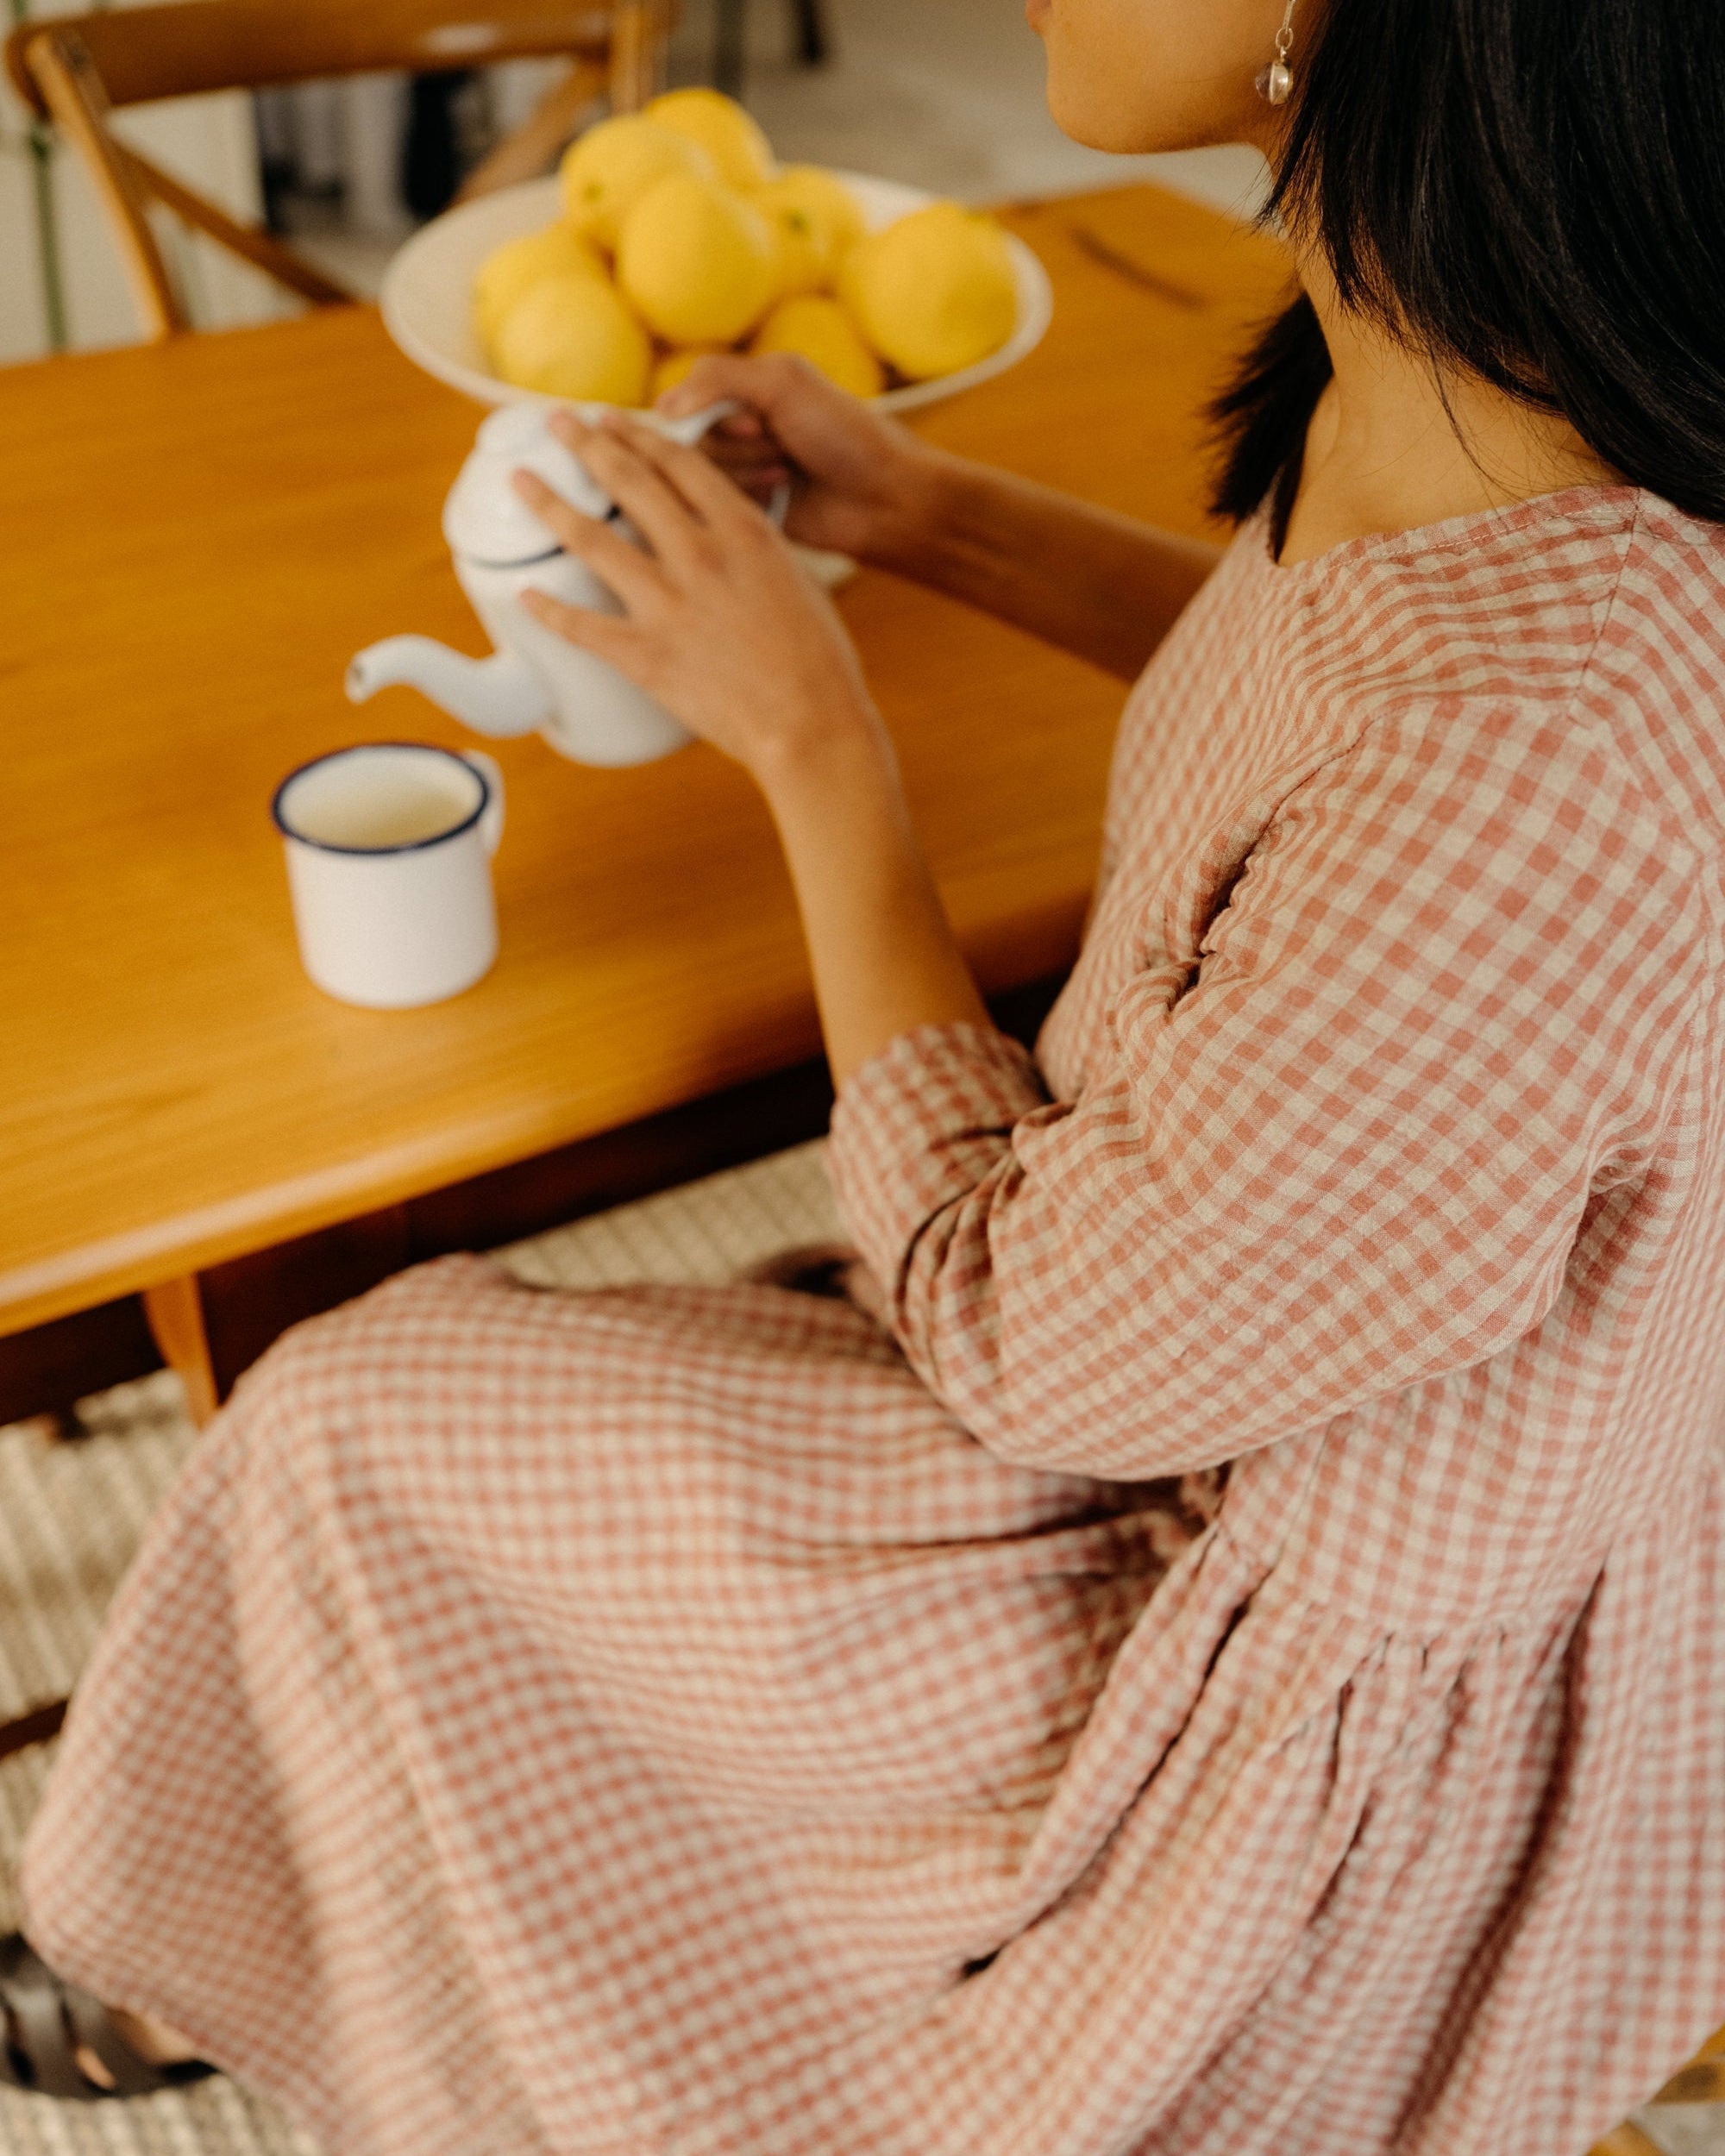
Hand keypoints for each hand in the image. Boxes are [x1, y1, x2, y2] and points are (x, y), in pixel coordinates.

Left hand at [513, 408, 888, 790]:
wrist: (813, 724)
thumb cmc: (820, 663)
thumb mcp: (800, 582)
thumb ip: (758, 552)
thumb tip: (737, 540)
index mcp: (743, 531)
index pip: (679, 463)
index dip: (639, 435)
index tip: (613, 420)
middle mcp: (700, 555)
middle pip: (629, 483)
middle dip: (586, 444)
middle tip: (558, 422)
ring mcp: (669, 604)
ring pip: (592, 540)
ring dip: (549, 505)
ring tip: (521, 481)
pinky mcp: (647, 655)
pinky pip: (583, 626)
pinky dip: (549, 610)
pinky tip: (525, 595)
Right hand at [656, 352, 944, 565]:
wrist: (884, 496)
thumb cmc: (843, 433)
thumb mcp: (783, 383)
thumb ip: (717, 380)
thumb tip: (660, 407)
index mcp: (741, 390)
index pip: (681, 400)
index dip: (709, 414)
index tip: (755, 420)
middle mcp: (734, 430)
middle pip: (687, 441)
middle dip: (737, 444)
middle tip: (780, 443)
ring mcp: (740, 472)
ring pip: (700, 475)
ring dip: (747, 469)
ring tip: (788, 468)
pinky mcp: (747, 511)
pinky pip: (716, 506)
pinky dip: (749, 495)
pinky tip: (784, 491)